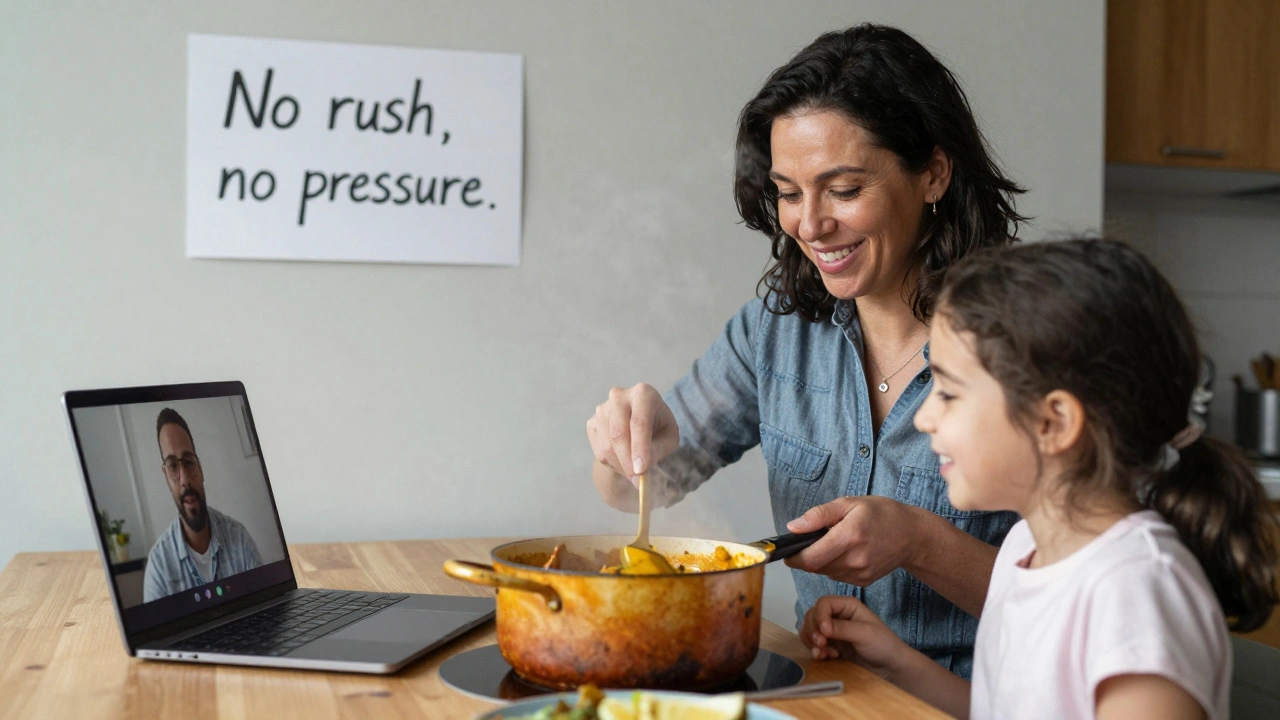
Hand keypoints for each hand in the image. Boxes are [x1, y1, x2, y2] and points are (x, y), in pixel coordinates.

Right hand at [586, 383, 678, 482]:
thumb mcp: (669, 438)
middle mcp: (619, 396)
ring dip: (622, 466)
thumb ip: (659, 449)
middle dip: (627, 461)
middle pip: (619, 433)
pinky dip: (613, 464)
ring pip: (608, 446)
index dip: (640, 448)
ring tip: (635, 470)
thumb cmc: (658, 428)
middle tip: (637, 481)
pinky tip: (624, 460)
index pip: (639, 422)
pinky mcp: (592, 422)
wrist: (638, 423)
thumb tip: (641, 467)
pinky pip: (599, 451)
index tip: (641, 470)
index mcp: (643, 393)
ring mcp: (602, 409)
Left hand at [784, 496, 926, 585]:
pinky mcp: (864, 581)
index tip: (787, 552)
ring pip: (825, 573)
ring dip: (820, 561)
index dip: (794, 557)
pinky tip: (844, 552)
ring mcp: (860, 573)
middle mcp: (855, 559)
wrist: (911, 535)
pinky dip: (833, 566)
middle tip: (810, 542)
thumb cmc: (881, 514)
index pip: (811, 558)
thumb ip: (819, 515)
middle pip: (815, 567)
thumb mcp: (849, 503)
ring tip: (832, 543)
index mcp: (849, 536)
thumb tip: (793, 527)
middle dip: (806, 557)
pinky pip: (838, 576)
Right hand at [800, 595, 912, 681]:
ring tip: (824, 653)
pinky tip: (824, 657)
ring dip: (812, 641)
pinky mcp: (830, 645)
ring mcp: (832, 630)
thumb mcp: (865, 634)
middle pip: (812, 615)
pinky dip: (814, 650)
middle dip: (813, 631)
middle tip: (822, 645)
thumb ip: (842, 629)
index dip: (819, 617)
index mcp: (847, 606)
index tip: (825, 633)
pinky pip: (812, 643)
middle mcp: (837, 615)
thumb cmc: (883, 645)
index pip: (823, 603)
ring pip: (809, 629)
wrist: (890, 668)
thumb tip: (821, 627)